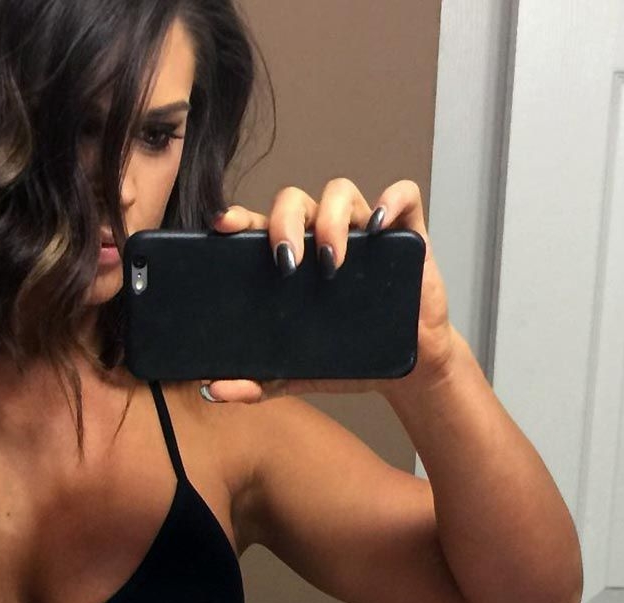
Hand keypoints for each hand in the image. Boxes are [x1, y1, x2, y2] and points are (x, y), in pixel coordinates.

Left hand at [202, 177, 456, 403]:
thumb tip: (215, 390)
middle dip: (284, 223)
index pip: (259, 225)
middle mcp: (322, 235)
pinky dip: (391, 200)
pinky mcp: (405, 232)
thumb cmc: (351, 358)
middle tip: (286, 262)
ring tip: (330, 259)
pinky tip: (377, 224)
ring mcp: (363, 230)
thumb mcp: (299, 373)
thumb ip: (260, 380)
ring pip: (340, 192)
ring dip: (330, 219)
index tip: (223, 227)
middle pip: (294, 201)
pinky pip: (402, 196)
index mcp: (292, 258)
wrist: (408, 370)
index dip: (240, 217)